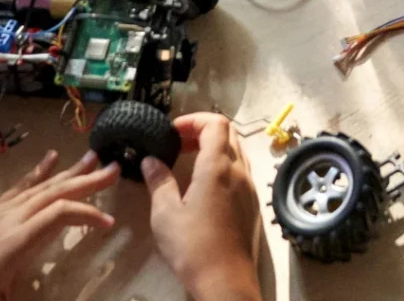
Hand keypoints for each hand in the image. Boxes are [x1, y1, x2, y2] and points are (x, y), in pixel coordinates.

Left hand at [0, 149, 117, 300]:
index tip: (110, 223)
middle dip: (87, 181)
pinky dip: (39, 172)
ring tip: (93, 156)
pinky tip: (50, 158)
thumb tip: (57, 300)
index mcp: (14, 242)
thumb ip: (22, 299)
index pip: (59, 215)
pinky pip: (20, 187)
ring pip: (40, 186)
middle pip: (55, 192)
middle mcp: (10, 220)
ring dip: (70, 171)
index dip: (87, 216)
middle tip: (116, 168)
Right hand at [142, 113, 261, 300]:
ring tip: (189, 160)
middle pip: (228, 133)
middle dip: (204, 130)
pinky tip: (205, 184)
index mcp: (218, 167)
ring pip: (236, 151)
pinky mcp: (252, 203)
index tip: (173, 131)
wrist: (226, 282)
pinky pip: (241, 170)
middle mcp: (239, 170)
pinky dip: (224, 164)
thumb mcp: (166, 214)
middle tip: (179, 143)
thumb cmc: (193, 247)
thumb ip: (159, 182)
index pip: (215, 123)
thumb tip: (151, 160)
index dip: (195, 120)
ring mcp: (250, 187)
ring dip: (215, 147)